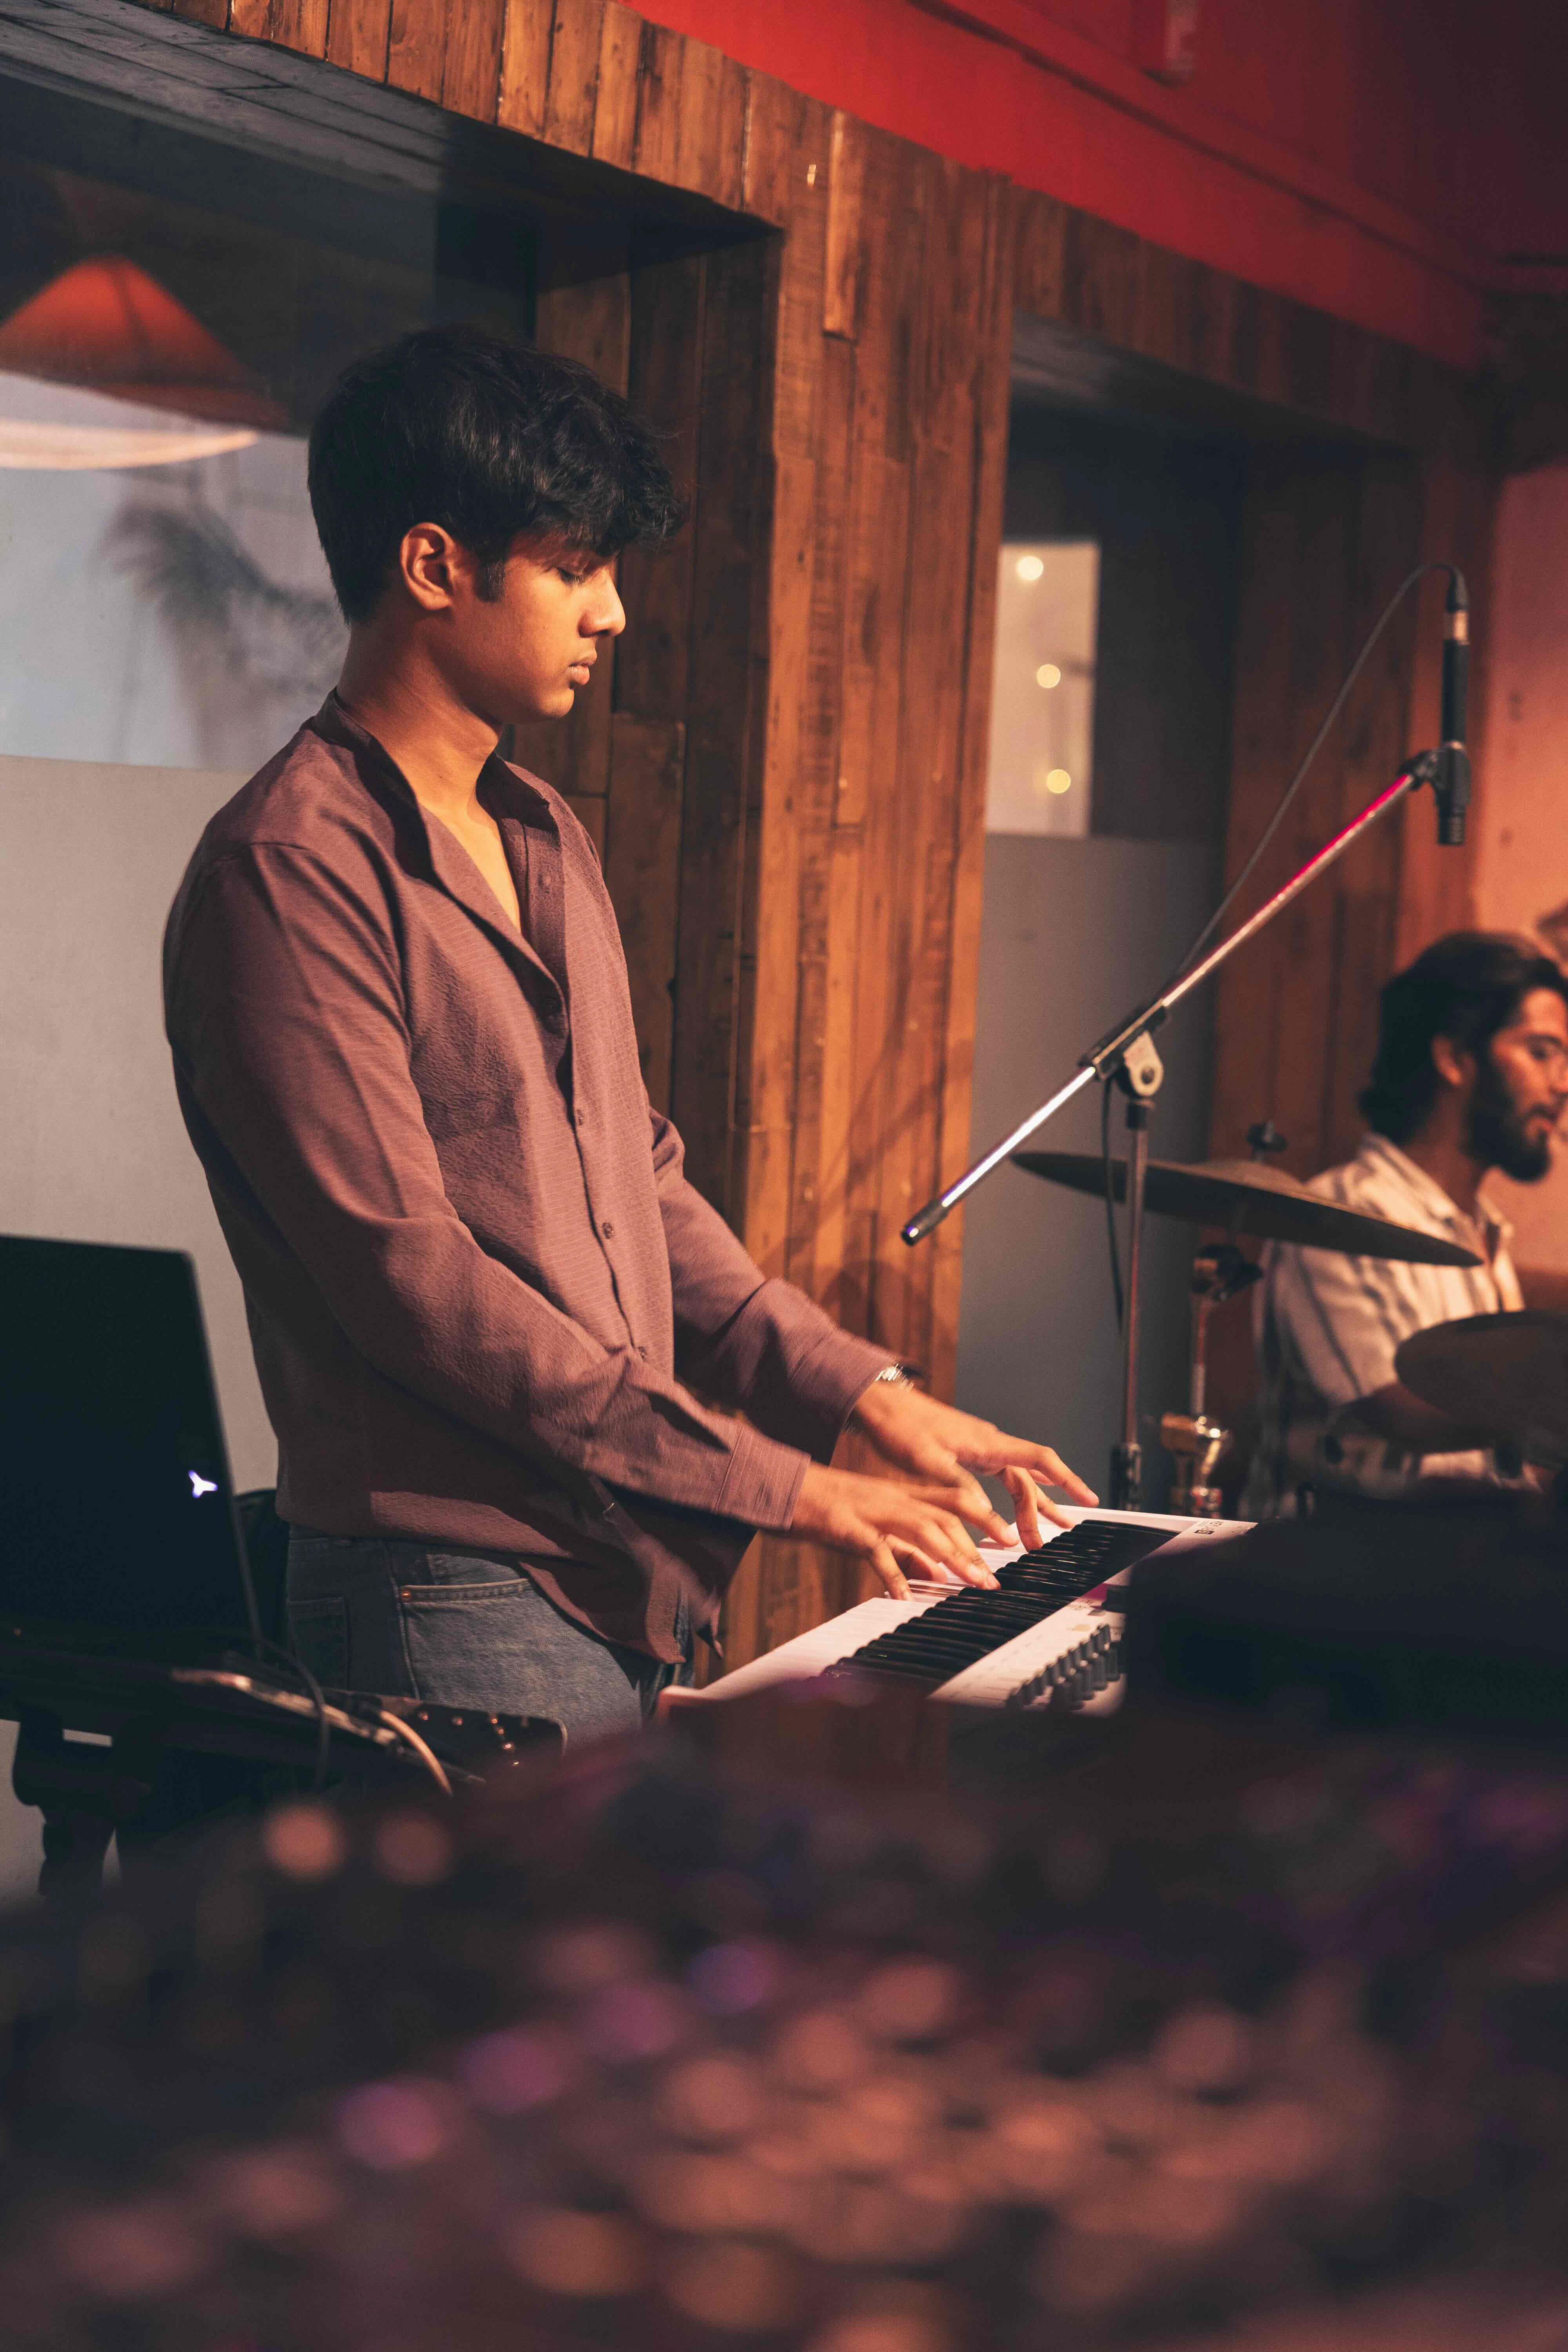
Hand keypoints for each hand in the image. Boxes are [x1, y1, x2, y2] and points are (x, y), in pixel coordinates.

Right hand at [790, 1463, 1004, 1602]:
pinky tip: (904, 1597)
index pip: (953, 1501)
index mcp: (901, 1495)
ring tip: (968, 1584)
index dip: (985, 1518)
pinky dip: (892, 1574)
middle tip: (993, 1579)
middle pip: (944, 1517)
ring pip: (921, 1529)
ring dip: (949, 1558)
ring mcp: (871, 1510)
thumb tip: (937, 1575)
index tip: (1009, 1540)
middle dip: (974, 1549)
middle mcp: (892, 1498)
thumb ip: (905, 1549)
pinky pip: (875, 1550)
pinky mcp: (846, 1526)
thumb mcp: (873, 1527)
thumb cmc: (827, 1508)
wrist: (783, 1487)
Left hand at [851, 1380, 1096, 1548]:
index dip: (1068, 1480)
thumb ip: (961, 1489)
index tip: (1089, 1499)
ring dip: (1026, 1508)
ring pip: (1014, 1481)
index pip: (1039, 1460)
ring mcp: (979, 1448)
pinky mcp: (967, 1453)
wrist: (879, 1404)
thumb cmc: (901, 1428)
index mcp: (987, 1443)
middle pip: (1027, 1480)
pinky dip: (1007, 1498)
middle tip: (1039, 1545)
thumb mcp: (928, 1463)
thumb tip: (989, 1518)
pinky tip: (1011, 1512)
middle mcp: (990, 1444)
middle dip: (1038, 1512)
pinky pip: (998, 1478)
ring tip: (1038, 1537)